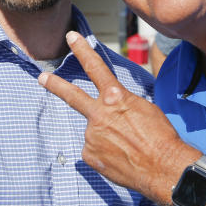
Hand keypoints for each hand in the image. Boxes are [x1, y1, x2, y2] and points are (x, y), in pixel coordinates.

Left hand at [38, 31, 198, 205]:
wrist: (163, 168)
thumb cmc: (160, 136)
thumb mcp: (145, 108)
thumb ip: (122, 104)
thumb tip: (113, 110)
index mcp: (115, 97)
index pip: (95, 67)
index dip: (82, 50)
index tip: (71, 37)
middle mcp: (98, 114)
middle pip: (72, 96)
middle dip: (55, 85)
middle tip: (42, 77)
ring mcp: (91, 136)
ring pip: (94, 132)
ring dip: (107, 137)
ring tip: (127, 148)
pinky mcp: (89, 155)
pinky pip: (94, 150)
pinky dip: (105, 153)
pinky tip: (120, 158)